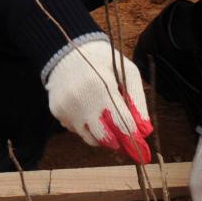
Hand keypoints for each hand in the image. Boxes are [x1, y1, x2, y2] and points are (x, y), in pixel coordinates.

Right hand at [43, 38, 153, 162]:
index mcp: (101, 85)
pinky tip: (87, 109)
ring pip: (90, 138)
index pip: (120, 122)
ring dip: (102, 135)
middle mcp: (80, 98)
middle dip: (118, 140)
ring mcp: (66, 106)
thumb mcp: (127, 72)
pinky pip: (76, 130)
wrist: (67, 51)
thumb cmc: (103, 62)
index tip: (142, 149)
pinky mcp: (57, 111)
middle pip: (104, 137)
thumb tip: (145, 130)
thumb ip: (137, 100)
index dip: (132, 138)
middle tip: (123, 136)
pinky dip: (85, 126)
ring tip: (104, 118)